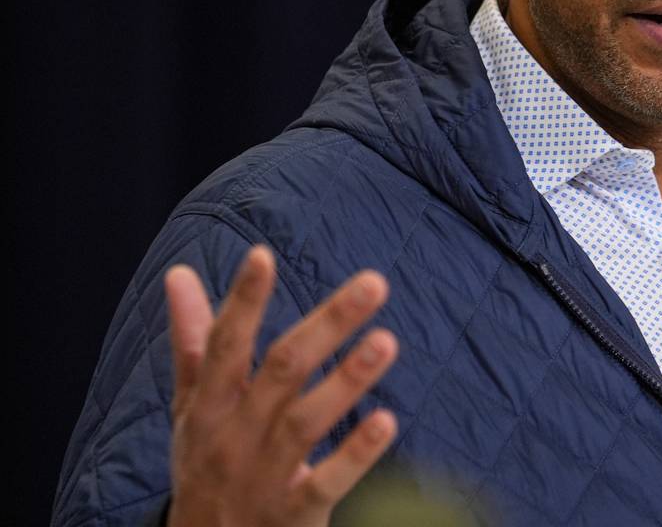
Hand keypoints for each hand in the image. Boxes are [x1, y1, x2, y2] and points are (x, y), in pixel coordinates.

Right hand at [163, 245, 399, 526]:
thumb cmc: (205, 463)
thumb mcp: (191, 407)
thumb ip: (193, 342)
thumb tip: (180, 274)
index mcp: (210, 404)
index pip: (224, 344)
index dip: (241, 301)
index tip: (262, 255)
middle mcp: (233, 435)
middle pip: (282, 370)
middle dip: (328, 324)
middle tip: (375, 283)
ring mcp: (263, 475)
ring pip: (305, 422)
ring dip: (347, 380)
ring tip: (387, 341)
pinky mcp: (293, 513)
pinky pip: (326, 482)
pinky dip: (355, 454)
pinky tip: (387, 421)